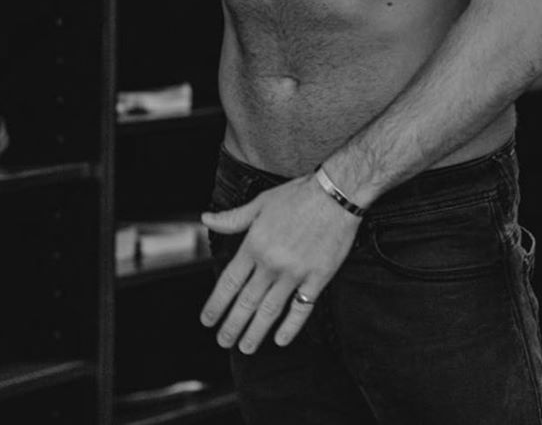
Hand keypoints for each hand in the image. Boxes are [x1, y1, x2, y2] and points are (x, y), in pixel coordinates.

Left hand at [200, 175, 361, 353]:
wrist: (335, 194)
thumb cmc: (298, 196)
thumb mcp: (260, 203)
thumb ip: (233, 218)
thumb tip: (206, 219)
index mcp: (255, 245)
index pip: (229, 282)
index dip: (216, 304)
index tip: (207, 320)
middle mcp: (271, 263)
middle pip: (246, 302)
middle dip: (232, 325)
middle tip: (223, 341)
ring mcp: (295, 273)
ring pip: (270, 310)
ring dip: (255, 332)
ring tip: (245, 347)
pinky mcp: (317, 278)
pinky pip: (302, 308)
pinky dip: (291, 327)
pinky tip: (281, 339)